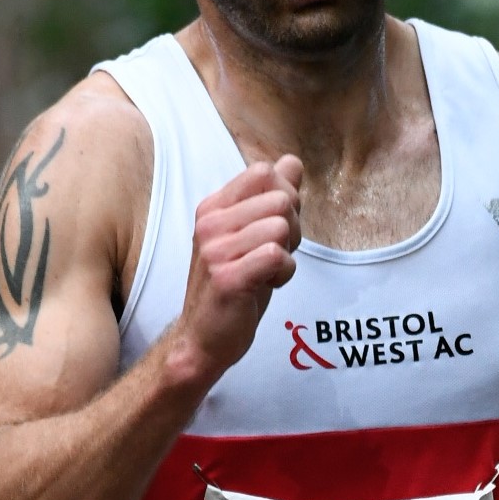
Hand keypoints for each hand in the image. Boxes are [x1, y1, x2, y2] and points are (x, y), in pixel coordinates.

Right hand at [176, 156, 303, 377]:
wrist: (206, 337)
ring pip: (281, 227)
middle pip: (280, 199)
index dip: (284, 199)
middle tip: (270, 255)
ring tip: (265, 272)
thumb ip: (273, 196)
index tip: (272, 230)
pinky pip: (277, 256)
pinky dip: (283, 273)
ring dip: (287, 254)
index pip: (264, 172)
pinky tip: (266, 285)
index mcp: (213, 207)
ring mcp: (214, 250)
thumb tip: (292, 161)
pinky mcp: (226, 277)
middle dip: (291, 229)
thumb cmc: (235, 283)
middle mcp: (209, 223)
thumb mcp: (254, 234)